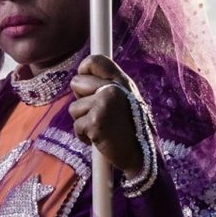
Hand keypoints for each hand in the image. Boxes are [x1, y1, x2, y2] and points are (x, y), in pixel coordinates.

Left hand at [69, 55, 145, 173]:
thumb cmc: (132, 129)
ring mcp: (103, 105)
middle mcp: (113, 89)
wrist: (141, 155)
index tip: (86, 84)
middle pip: (76, 82)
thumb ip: (108, 85)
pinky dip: (84, 136)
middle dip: (81, 100)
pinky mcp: (95, 122)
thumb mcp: (127, 99)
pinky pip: (76, 126)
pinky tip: (100, 139)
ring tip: (102, 128)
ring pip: (74, 108)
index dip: (84, 70)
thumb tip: (80, 78)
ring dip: (83, 121)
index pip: (95, 60)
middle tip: (98, 113)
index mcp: (122, 82)